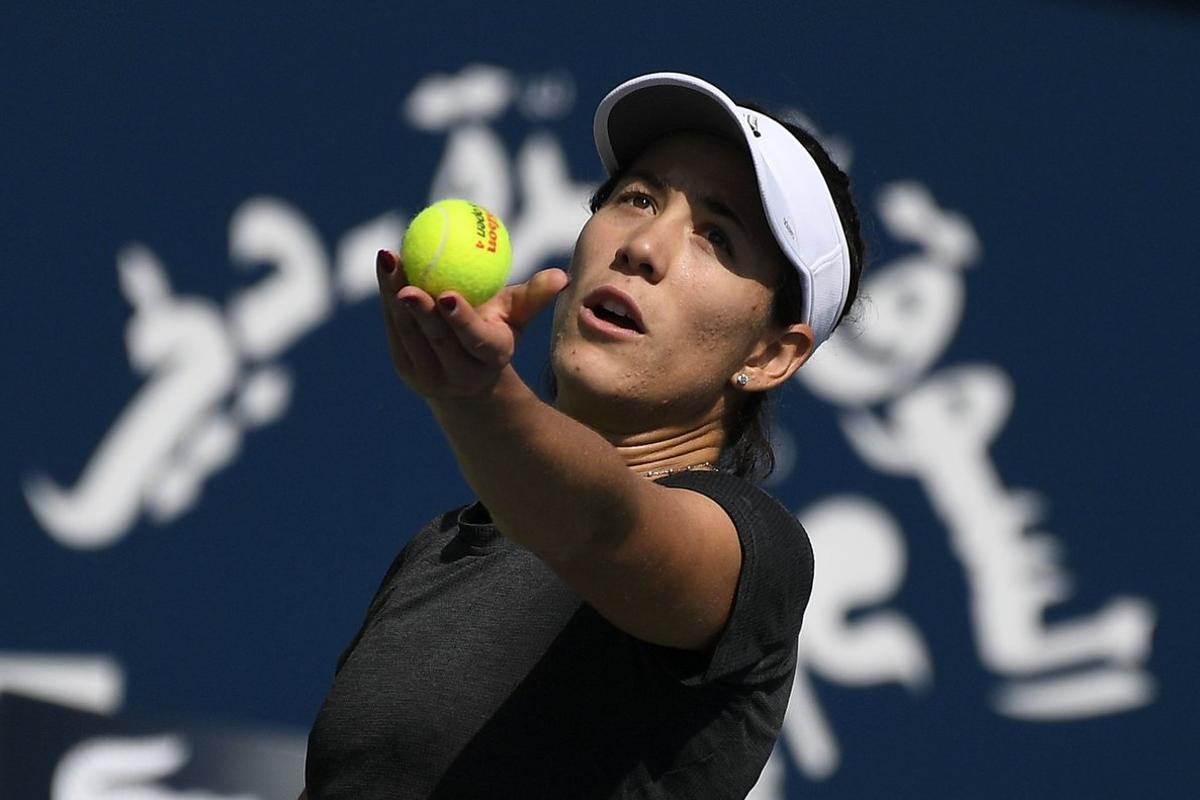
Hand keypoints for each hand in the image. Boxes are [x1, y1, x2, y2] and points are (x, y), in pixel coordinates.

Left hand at [376, 249, 568, 398]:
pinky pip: (395, 328)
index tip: (446, 294)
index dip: (460, 319)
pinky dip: (388, 296)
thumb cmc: (498, 332)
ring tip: (388, 258)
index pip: (474, 339)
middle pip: (435, 337)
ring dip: (393, 293)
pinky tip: (386, 266)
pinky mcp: (406, 367)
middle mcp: (458, 373)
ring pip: (408, 330)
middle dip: (419, 309)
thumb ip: (535, 297)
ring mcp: (428, 374)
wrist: (469, 382)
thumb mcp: (517, 317)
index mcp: (489, 358)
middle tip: (406, 278)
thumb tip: (562, 276)